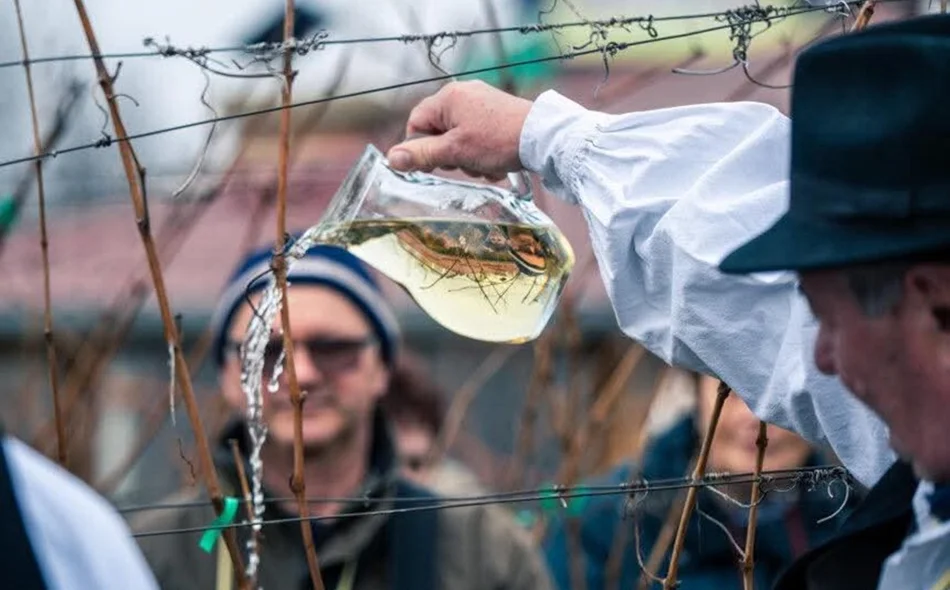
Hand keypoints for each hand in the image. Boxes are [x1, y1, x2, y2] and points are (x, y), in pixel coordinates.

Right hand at [386, 81, 532, 180]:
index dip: (421, 148)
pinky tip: (495, 162)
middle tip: (465, 164)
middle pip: (438, 132)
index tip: (433, 166)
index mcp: (448, 98)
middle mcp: (463, 94)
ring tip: (484, 165)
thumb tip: (391, 158)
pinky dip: (482, 153)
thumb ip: (422, 155)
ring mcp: (481, 102)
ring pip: (458, 138)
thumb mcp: (455, 151)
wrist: (542, 138)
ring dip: (468, 158)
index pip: (416, 124)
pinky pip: (476, 136)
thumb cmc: (497, 141)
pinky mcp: (496, 113)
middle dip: (450, 155)